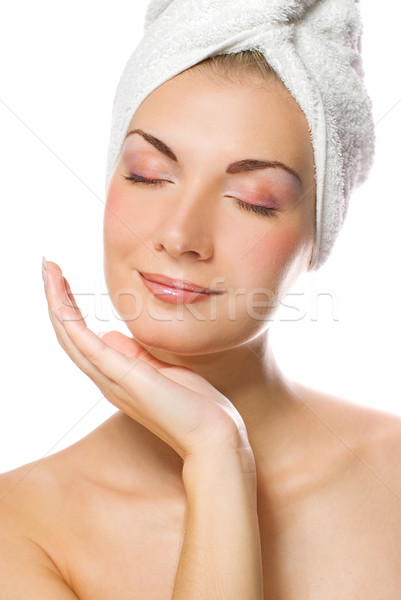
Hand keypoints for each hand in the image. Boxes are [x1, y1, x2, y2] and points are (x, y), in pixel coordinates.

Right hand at [42, 259, 250, 460]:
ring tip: (47, 271)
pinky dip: (70, 321)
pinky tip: (60, 299)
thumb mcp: (162, 372)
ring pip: (71, 337)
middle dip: (57, 300)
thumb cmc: (195, 407)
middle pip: (69, 336)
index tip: (64, 281)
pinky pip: (88, 346)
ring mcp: (112, 380)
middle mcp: (107, 380)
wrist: (212, 437)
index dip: (70, 310)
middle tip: (47, 268)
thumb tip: (111, 335)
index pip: (82, 338)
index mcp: (116, 376)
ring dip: (56, 302)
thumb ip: (136, 356)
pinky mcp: (124, 378)